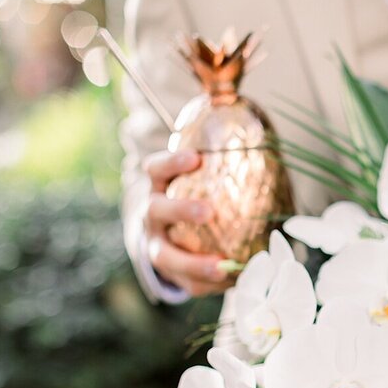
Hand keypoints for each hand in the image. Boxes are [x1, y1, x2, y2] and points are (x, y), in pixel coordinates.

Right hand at [142, 150, 228, 296]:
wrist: (178, 236)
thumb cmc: (202, 196)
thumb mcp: (205, 172)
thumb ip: (219, 145)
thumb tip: (229, 102)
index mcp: (160, 187)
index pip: (156, 169)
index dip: (172, 162)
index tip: (196, 158)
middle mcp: (153, 216)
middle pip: (157, 210)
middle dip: (181, 210)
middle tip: (208, 211)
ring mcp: (157, 246)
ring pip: (165, 256)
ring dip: (192, 263)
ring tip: (221, 267)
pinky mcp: (171, 274)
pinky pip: (187, 283)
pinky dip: (208, 285)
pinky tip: (233, 283)